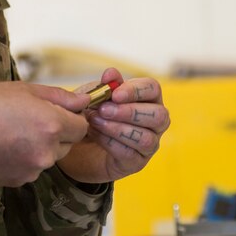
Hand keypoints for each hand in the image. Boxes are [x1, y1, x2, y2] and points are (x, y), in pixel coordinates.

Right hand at [0, 81, 89, 187]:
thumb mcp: (20, 89)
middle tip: (26, 119)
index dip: (70, 117)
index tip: (53, 111)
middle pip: (67, 144)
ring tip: (8, 132)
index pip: (81, 126)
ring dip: (38, 147)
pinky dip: (22, 159)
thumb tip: (83, 102)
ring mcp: (32, 171)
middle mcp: (46, 152)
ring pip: (48, 158)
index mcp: (51, 125)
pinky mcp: (17, 183)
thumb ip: (58, 96)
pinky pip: (30, 169)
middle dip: (55, 133)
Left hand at [57, 68, 170, 184]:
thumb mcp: (94, 96)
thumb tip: (111, 73)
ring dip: (117, 128)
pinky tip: (94, 135)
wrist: (76, 144)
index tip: (115, 94)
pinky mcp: (136, 162)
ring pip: (146, 138)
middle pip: (158, 115)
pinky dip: (110, 143)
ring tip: (95, 122)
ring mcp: (149, 144)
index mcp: (148, 99)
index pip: (153, 89)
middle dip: (130, 112)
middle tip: (104, 110)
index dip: (136, 90)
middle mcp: (155, 122)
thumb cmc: (92, 115)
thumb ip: (104, 85)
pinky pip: (130, 153)